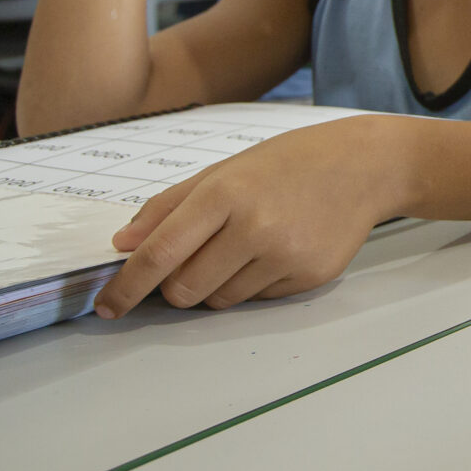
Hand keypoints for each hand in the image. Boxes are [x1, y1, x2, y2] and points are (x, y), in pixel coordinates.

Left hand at [92, 117, 403, 316]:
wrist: (365, 166)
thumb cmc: (290, 162)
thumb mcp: (226, 169)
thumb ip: (170, 205)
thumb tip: (123, 245)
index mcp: (225, 193)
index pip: (159, 253)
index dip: (126, 286)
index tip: (106, 307)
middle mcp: (255, 227)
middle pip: (184, 289)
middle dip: (176, 286)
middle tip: (194, 261)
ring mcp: (285, 255)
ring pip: (220, 300)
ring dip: (216, 285)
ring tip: (244, 248)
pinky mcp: (310, 277)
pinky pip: (259, 299)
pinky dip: (254, 284)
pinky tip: (277, 251)